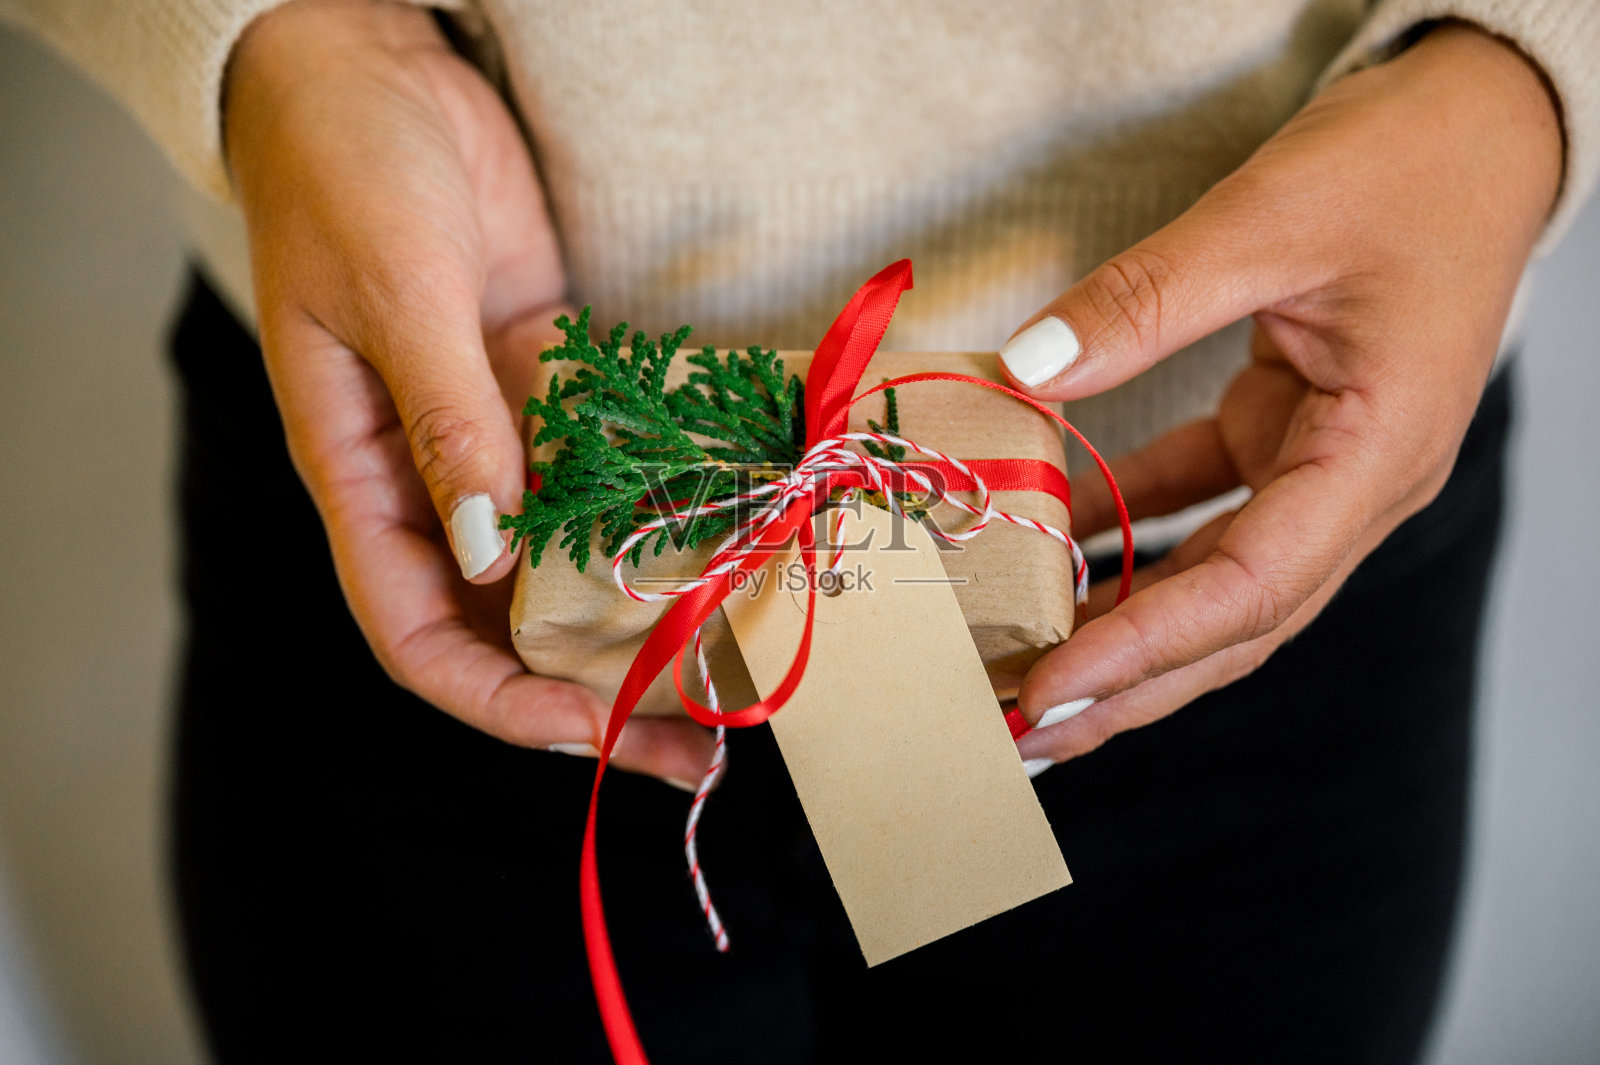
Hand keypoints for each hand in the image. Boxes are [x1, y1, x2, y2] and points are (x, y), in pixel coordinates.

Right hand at [223, 0, 713, 782]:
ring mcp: (498, 432)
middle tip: (696, 738)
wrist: (373, 64)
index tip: (595, 729)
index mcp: (363, 476)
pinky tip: (728, 540)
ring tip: (734, 657)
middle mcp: (434, 476)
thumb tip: (490, 550)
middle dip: (594, 689)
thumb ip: (443, 416)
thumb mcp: (393, 289)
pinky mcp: (548, 384)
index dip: (500, 701)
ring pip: (571, 557)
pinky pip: (608, 470)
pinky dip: (659, 509)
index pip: (418, 634)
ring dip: (642, 612)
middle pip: (509, 623)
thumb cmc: (345, 165)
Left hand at [1003, 22, 1561, 766]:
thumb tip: (1029, 370)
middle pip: (1235, 621)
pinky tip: (1058, 555)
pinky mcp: (1288, 433)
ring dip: (1129, 632)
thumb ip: (1147, 299)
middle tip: (1025, 732)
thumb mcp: (1271, 216)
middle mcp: (1356, 486)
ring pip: (1218, 581)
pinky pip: (1203, 506)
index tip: (1050, 687)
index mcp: (1377, 455)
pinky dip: (1132, 537)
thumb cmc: (1412, 164)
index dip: (1144, 646)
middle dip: (1132, 686)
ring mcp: (1323, 466)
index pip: (1250, 586)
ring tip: (1034, 676)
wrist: (1485, 128)